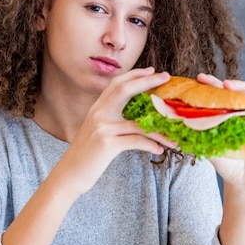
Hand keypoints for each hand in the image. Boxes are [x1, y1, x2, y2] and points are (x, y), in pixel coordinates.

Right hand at [57, 68, 176, 194]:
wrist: (70, 174)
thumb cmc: (88, 155)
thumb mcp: (97, 130)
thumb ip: (111, 119)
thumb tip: (136, 116)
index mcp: (97, 108)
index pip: (116, 83)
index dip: (134, 74)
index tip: (152, 71)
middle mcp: (98, 114)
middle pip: (124, 89)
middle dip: (147, 81)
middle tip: (165, 77)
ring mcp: (102, 128)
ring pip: (138, 123)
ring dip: (160, 130)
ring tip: (174, 135)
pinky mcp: (107, 144)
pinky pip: (136, 141)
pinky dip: (151, 145)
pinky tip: (159, 150)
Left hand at [196, 73, 244, 190]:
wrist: (240, 179)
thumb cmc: (224, 159)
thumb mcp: (207, 144)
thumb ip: (199, 132)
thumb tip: (181, 121)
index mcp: (230, 109)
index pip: (223, 91)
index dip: (213, 83)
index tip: (201, 78)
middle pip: (244, 88)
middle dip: (235, 84)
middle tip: (225, 86)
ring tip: (242, 99)